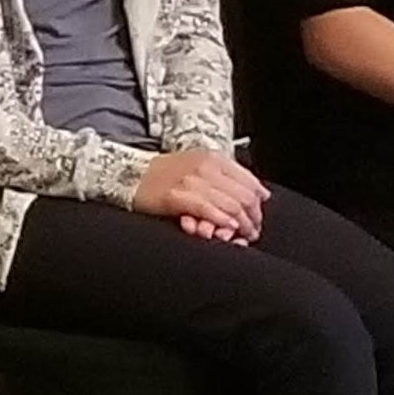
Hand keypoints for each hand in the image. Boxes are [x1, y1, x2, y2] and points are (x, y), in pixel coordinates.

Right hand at [131, 148, 268, 242]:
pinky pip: (208, 209)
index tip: (256, 219)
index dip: (258, 206)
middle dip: (252, 218)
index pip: (250, 183)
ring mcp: (190, 180)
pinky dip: (221, 220)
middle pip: (244, 196)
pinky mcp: (176, 195)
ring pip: (230, 205)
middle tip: (251, 233)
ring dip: (241, 225)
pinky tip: (227, 228)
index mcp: (214, 158)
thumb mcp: (202, 166)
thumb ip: (231, 176)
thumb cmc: (167, 174)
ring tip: (241, 236)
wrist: (131, 175)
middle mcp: (205, 167)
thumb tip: (262, 193)